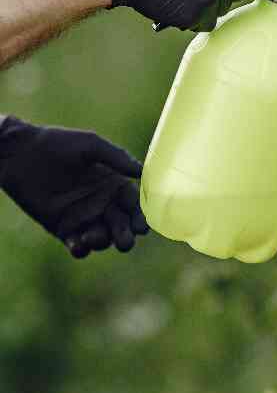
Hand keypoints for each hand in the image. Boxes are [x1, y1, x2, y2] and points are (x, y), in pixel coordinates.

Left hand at [0, 116, 148, 257]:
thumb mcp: (90, 145)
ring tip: (93, 237)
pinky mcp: (62, 228)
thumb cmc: (56, 144)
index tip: (142, 227)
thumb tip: (142, 171)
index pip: (133, 204)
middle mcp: (102, 203)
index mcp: (113, 184)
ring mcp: (82, 217)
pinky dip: (80, 249)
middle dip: (126, 235)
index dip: (140, 216)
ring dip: (103, 242)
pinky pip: (77, 245)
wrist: (18, 154)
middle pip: (122, 225)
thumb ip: (116, 157)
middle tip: (124, 242)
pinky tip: (78, 245)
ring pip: (102, 237)